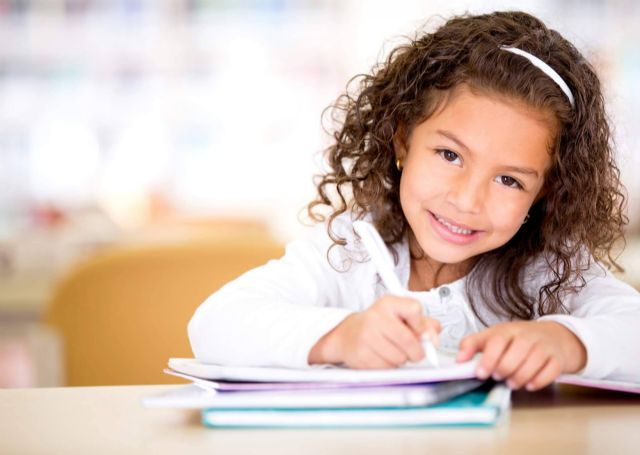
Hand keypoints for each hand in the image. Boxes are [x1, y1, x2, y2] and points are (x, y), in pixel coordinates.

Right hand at [308, 295, 440, 368]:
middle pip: (409, 340)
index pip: (414, 309)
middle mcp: (375, 316)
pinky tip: (383, 356)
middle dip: (417, 351)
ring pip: (399, 357)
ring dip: (402, 359)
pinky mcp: (361, 354)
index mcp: (389, 303)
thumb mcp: (401, 316)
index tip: (423, 334)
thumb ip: (424, 324)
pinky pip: (387, 367)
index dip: (423, 326)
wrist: (348, 334)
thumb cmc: (380, 325)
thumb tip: (433, 338)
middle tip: (414, 351)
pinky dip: (390, 366)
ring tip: (393, 351)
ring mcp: (366, 335)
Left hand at [456, 321, 586, 390]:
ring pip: (534, 361)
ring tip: (511, 383)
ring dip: (520, 376)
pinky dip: (539, 380)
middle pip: (516, 351)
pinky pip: (551, 370)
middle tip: (497, 377)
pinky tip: (529, 385)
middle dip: (504, 368)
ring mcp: (544, 346)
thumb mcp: (494, 336)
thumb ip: (473, 344)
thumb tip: (458, 359)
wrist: (554, 336)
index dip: (488, 358)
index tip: (480, 373)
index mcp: (507, 330)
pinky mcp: (557, 359)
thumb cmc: (518, 339)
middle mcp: (527, 336)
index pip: (497, 340)